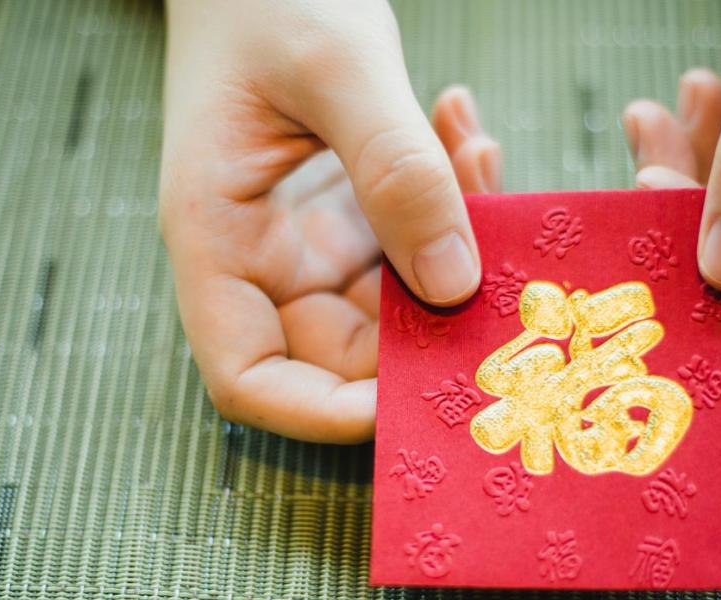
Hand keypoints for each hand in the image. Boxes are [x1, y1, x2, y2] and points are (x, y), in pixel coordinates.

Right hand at [161, 0, 500, 441]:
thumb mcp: (336, 65)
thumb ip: (395, 170)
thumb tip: (454, 284)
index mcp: (217, 238)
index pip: (249, 377)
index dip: (321, 413)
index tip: (408, 403)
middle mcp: (262, 254)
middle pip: (344, 351)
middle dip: (427, 327)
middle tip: (502, 283)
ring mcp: (311, 235)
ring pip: (396, 298)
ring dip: (454, 252)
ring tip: (483, 158)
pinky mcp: (353, 207)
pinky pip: (415, 240)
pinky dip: (452, 203)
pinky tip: (470, 134)